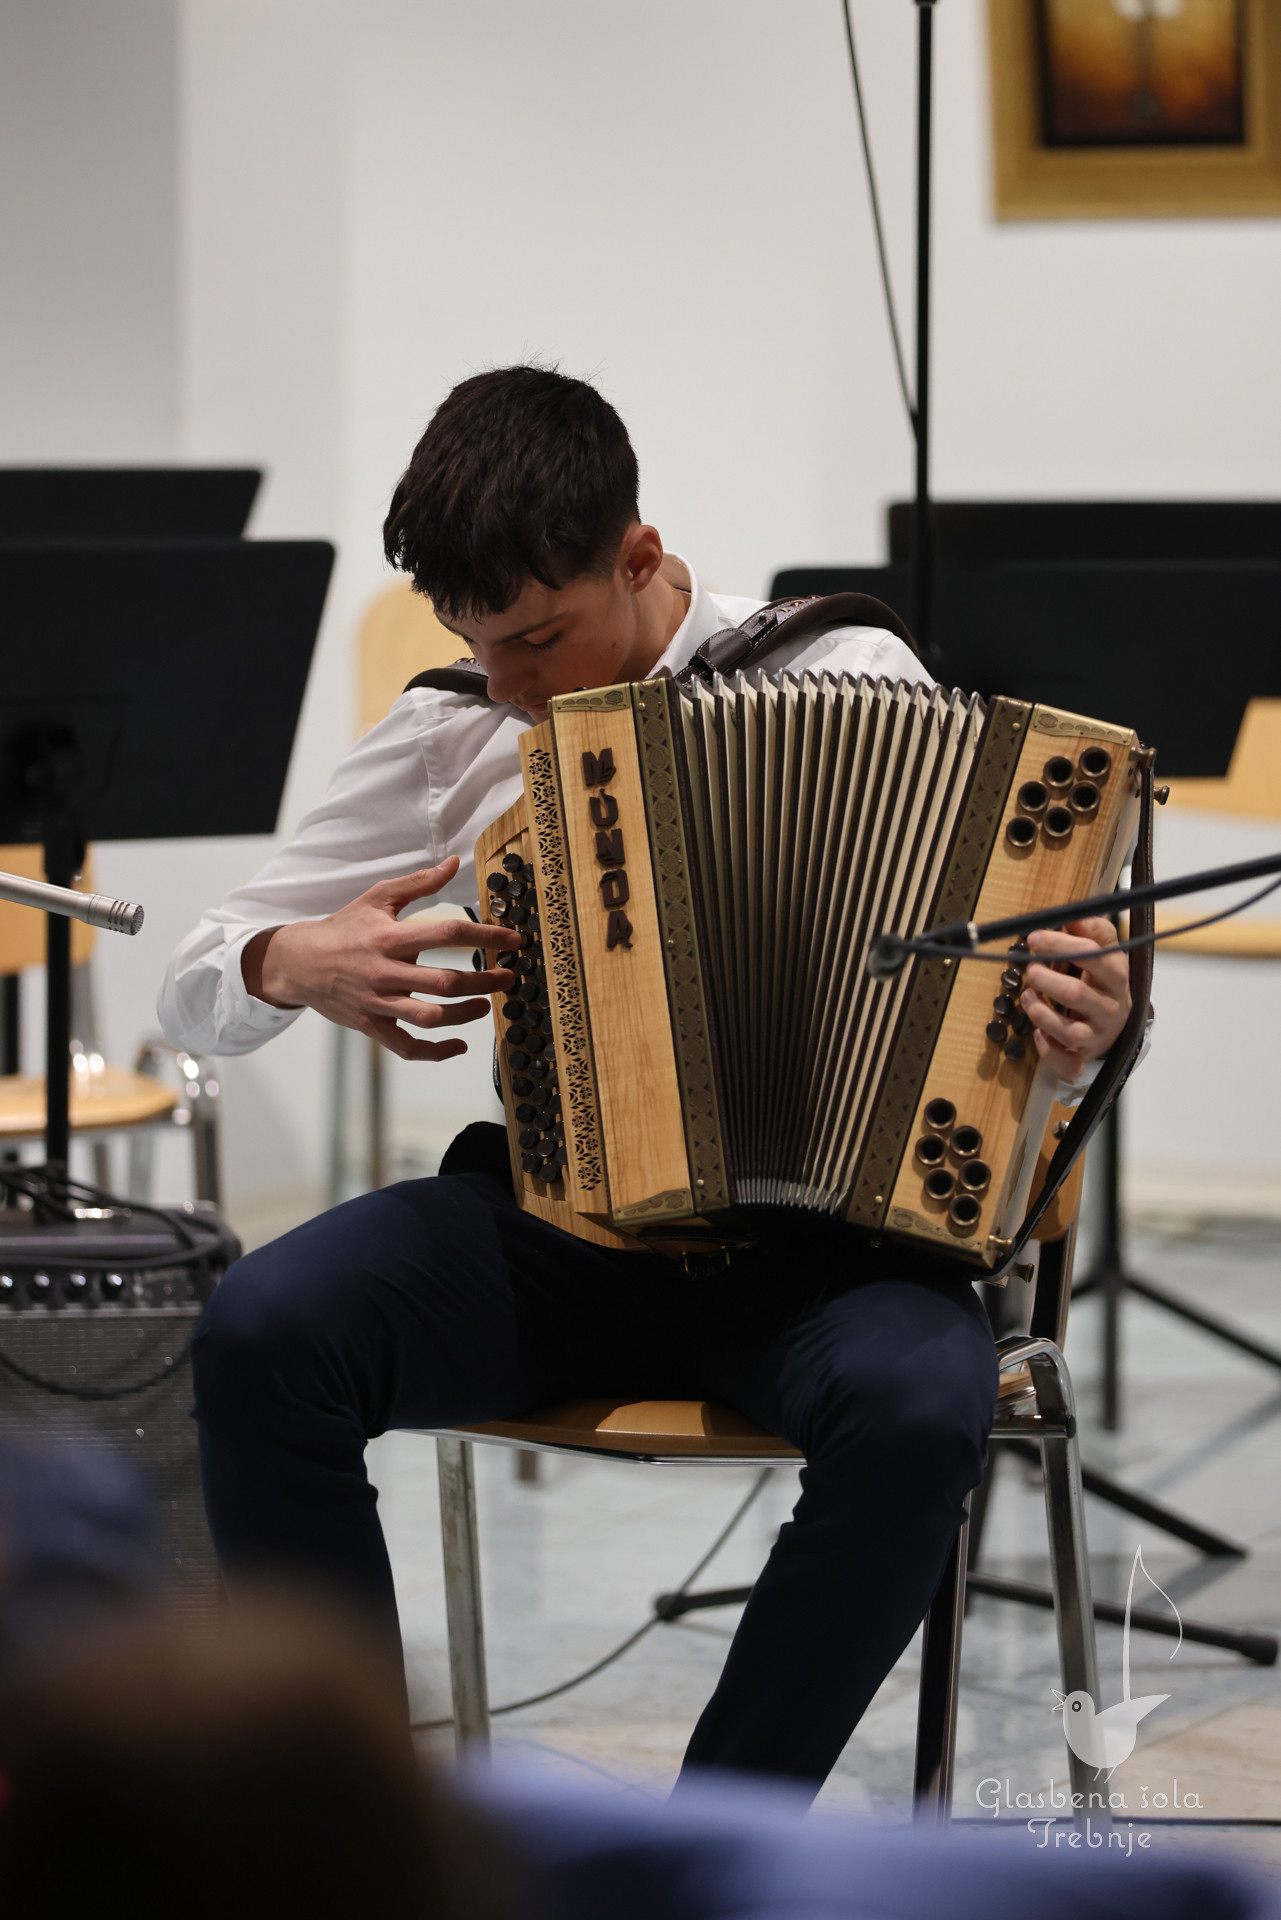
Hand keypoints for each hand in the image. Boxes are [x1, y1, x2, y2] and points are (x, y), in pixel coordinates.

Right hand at [241, 856, 518, 1060]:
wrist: (298, 963)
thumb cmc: (342, 929)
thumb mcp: (377, 899)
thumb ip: (419, 883)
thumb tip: (454, 863)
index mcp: (390, 937)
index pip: (447, 933)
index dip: (485, 936)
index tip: (513, 940)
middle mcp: (385, 971)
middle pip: (445, 981)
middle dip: (484, 981)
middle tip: (508, 978)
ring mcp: (378, 1002)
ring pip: (430, 1017)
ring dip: (466, 1014)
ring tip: (486, 1006)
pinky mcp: (372, 1026)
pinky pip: (408, 1047)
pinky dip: (436, 1051)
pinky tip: (459, 1044)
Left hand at [1020, 916, 1130, 1081]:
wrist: (1118, 1022)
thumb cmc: (1103, 981)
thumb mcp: (1106, 951)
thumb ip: (1092, 930)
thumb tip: (1072, 914)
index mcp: (1116, 976)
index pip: (1092, 955)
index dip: (1059, 944)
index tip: (1034, 938)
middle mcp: (1110, 1008)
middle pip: (1075, 994)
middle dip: (1044, 979)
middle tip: (1030, 970)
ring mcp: (1098, 1035)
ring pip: (1070, 1031)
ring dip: (1040, 1013)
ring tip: (1027, 996)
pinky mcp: (1084, 1056)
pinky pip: (1068, 1063)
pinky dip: (1048, 1051)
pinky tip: (1038, 1034)